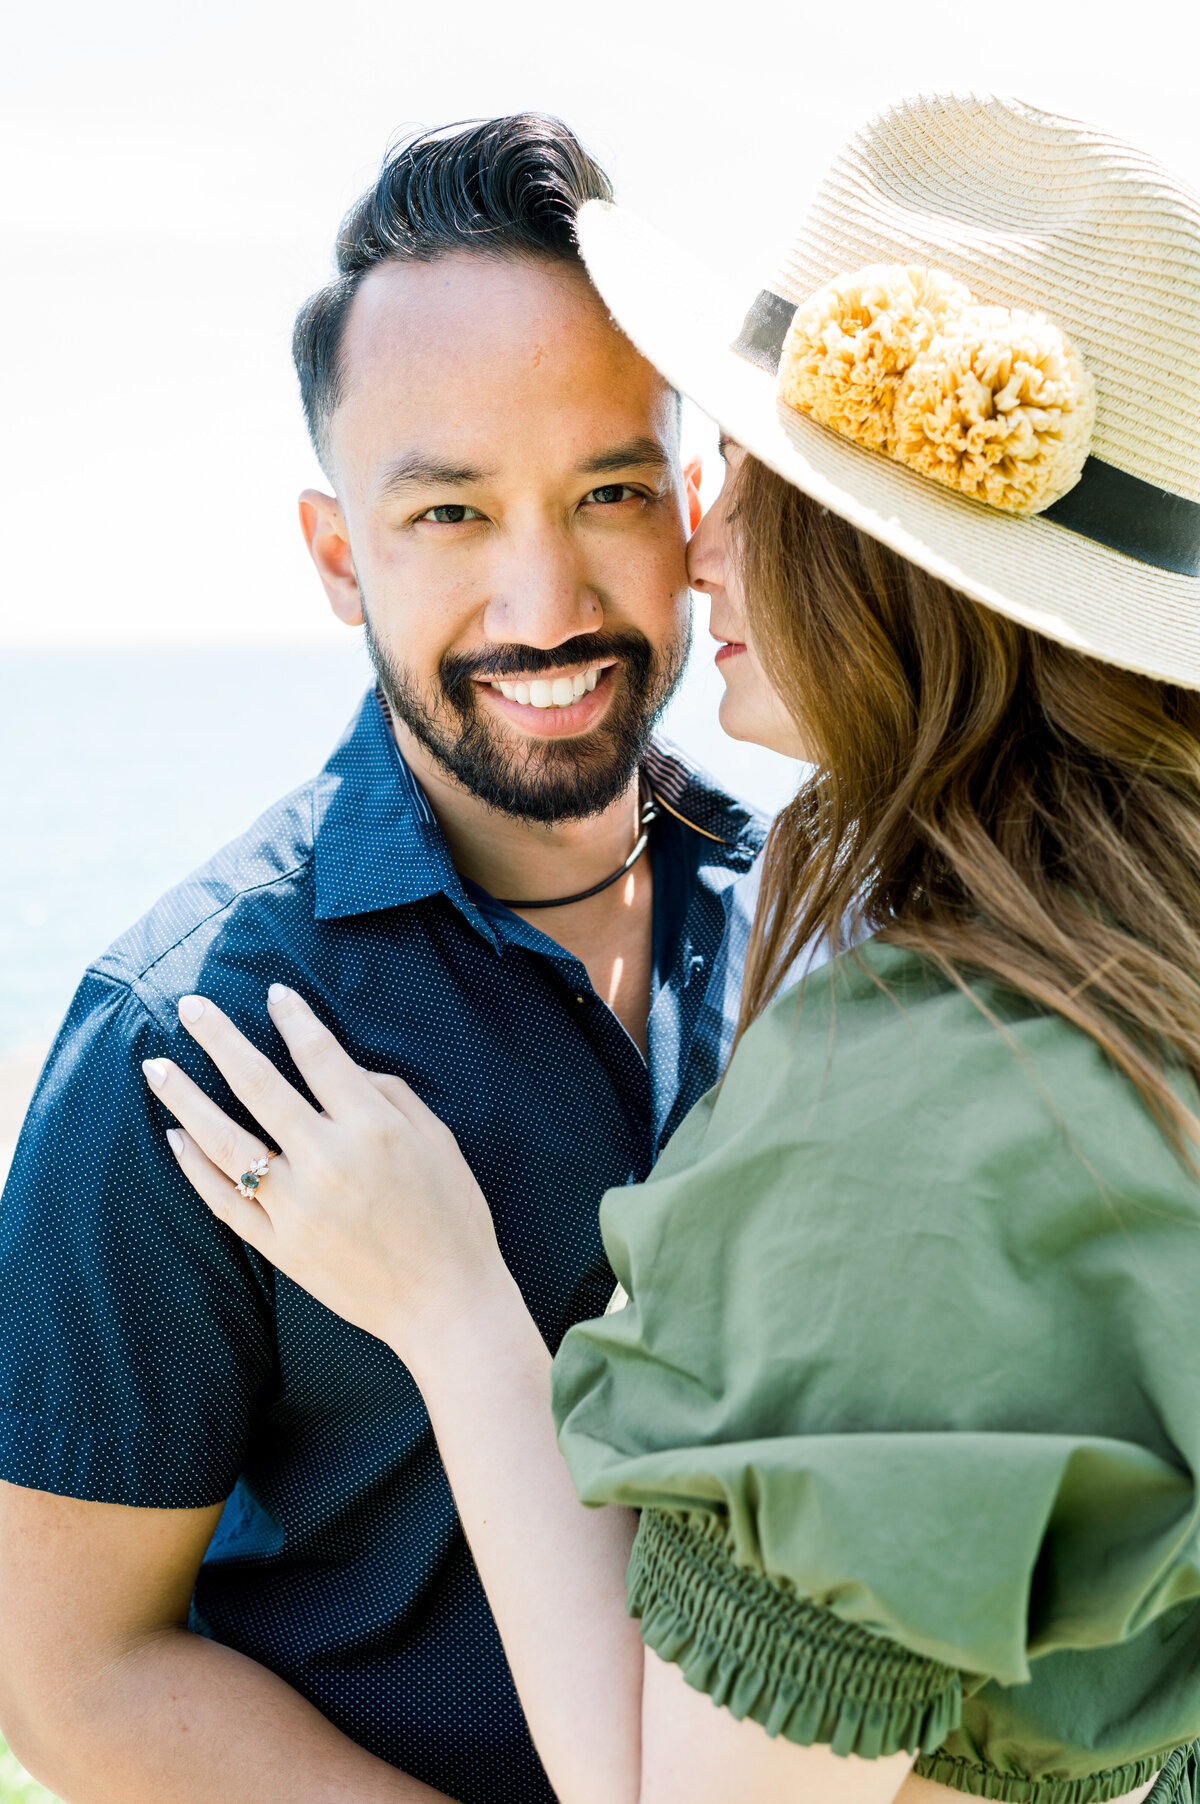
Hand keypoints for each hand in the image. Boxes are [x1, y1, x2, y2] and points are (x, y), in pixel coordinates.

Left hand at [142, 984, 510, 1355]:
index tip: (273, 992)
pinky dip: (194, 1167)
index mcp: (372, 1127)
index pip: (319, 1055)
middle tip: (190, 1005)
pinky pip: (224, 1198)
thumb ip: (389, 1093)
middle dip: (219, 1039)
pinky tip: (174, 1136)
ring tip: (154, 1066)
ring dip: (184, 1098)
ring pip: (224, 1140)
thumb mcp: (438, 1140)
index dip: (293, 1017)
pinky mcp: (279, 1244)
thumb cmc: (452, 1215)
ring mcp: (296, 1206)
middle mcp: (327, 1161)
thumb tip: (341, 1067)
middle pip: (257, 1085)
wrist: (445, 1303)